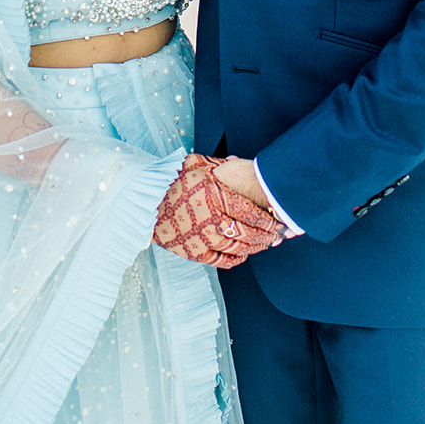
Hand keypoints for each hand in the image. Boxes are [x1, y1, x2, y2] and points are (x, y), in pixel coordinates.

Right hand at [153, 154, 285, 268]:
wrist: (144, 203)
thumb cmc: (172, 180)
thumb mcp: (197, 165)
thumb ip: (221, 166)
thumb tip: (241, 163)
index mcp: (215, 197)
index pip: (251, 212)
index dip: (269, 219)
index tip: (279, 220)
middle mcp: (212, 220)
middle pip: (249, 233)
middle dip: (268, 236)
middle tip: (279, 235)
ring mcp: (204, 239)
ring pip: (239, 248)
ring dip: (256, 247)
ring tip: (266, 244)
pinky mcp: (195, 253)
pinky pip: (223, 260)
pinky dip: (237, 258)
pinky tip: (244, 253)